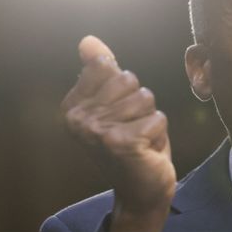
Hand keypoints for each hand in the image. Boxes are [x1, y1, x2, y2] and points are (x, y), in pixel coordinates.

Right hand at [62, 35, 176, 231]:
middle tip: (132, 129)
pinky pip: (157, 118)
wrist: (141, 191)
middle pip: (129, 80)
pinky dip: (159, 134)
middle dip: (140, 104)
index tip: (117, 115)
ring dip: (150, 119)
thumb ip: (101, 71)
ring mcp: (98, 132)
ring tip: (140, 140)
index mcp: (72, 106)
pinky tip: (146, 151)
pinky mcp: (122, 144)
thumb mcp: (115, 103)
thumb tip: (88, 40)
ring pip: (145, 98)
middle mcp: (79, 120)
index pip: (107, 66)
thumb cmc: (130, 142)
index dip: (124, 88)